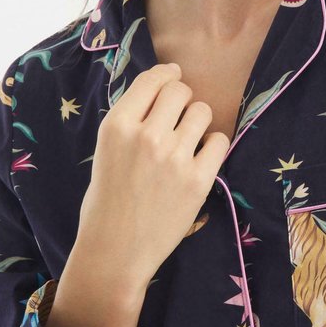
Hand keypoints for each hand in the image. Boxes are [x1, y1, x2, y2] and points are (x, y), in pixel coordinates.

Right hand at [74, 62, 229, 298]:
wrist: (115, 251)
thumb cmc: (106, 201)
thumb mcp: (106, 150)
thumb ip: (131, 120)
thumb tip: (163, 87)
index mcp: (116, 126)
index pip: (152, 80)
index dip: (166, 75)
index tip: (173, 77)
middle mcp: (146, 136)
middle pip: (180, 91)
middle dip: (181, 99)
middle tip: (177, 117)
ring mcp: (174, 158)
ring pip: (202, 112)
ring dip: (197, 121)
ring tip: (186, 140)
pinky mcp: (198, 180)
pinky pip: (219, 141)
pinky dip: (211, 146)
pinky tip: (198, 158)